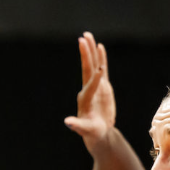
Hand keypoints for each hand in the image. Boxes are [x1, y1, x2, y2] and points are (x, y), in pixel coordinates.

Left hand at [65, 32, 115, 146]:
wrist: (98, 133)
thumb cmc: (92, 133)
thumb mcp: (85, 130)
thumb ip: (77, 126)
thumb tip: (67, 123)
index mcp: (85, 98)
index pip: (91, 85)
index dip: (96, 79)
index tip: (101, 70)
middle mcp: (88, 89)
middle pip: (87, 68)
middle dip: (86, 54)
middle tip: (82, 38)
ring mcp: (95, 86)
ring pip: (93, 65)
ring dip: (90, 51)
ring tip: (88, 36)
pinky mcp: (102, 86)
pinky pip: (102, 69)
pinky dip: (101, 58)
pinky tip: (100, 46)